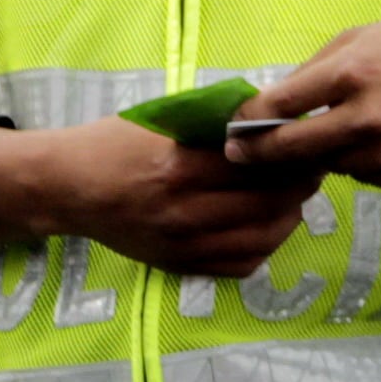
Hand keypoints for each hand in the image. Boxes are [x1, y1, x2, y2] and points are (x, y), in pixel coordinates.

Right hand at [45, 117, 326, 277]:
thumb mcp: (160, 121)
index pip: (256, 165)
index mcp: (179, 167)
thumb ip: (211, 122)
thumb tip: (266, 116)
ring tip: (293, 198)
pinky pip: (241, 265)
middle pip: (268, 203)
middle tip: (312, 169)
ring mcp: (183, 244)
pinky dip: (263, 246)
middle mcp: (184, 212)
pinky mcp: (180, 265)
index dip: (291, 155)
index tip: (307, 143)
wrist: (68, 188)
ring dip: (288, 217)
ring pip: (262, 239)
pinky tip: (266, 226)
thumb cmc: (112, 143)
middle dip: (300, 186)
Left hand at [228, 15, 380, 190]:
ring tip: (335, 131)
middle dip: (259, 154)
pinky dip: (358, 161)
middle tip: (237, 155)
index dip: (248, 121)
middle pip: (292, 149)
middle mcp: (367, 119)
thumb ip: (314, 71)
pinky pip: (363, 175)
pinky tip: (379, 138)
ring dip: (320, 154)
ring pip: (328, 165)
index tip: (230, 129)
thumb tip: (270, 101)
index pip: (281, 106)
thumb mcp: (362, 38)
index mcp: (351, 74)